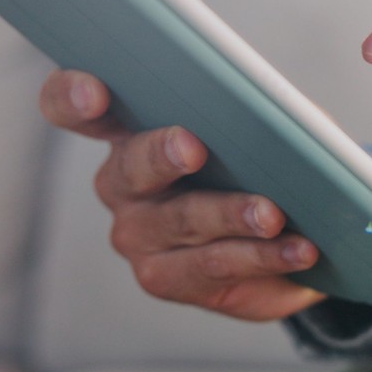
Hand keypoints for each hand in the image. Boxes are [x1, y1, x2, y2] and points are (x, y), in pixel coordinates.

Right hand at [37, 70, 326, 320]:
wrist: (291, 237)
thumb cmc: (265, 163)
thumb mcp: (263, 128)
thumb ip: (255, 111)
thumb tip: (273, 108)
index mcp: (128, 127)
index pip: (72, 106)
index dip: (73, 96)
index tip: (95, 93)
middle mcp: (121, 182)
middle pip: (131, 165)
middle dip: (162, 154)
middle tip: (194, 147)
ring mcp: (137, 234)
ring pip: (181, 220)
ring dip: (231, 214)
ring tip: (272, 214)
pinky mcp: (163, 279)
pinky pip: (213, 265)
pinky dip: (262, 256)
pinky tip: (299, 250)